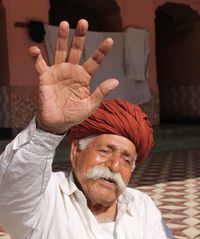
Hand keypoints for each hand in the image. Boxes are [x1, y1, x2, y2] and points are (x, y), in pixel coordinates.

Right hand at [29, 19, 118, 133]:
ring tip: (65, 24)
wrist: (57, 123)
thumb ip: (100, 93)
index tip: (109, 41)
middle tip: (83, 22)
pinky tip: (35, 49)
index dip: (101, 51)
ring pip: (60, 52)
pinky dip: (36, 57)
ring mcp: (58, 72)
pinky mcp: (45, 77)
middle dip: (80, 37)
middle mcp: (72, 71)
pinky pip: (40, 64)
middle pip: (76, 50)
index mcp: (84, 77)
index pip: (94, 61)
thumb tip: (115, 80)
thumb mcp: (90, 106)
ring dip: (62, 38)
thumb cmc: (74, 115)